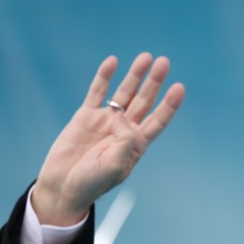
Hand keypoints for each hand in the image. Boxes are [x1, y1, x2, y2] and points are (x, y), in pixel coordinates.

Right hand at [32, 52, 184, 225]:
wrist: (64, 186)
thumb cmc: (92, 183)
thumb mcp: (114, 166)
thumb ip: (123, 141)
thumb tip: (121, 116)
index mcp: (136, 144)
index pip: (158, 120)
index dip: (169, 104)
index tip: (179, 87)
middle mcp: (124, 130)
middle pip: (144, 101)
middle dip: (154, 82)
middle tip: (164, 62)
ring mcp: (105, 121)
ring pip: (124, 93)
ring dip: (135, 75)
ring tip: (145, 57)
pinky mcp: (85, 116)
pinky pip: (97, 92)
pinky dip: (104, 77)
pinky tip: (113, 62)